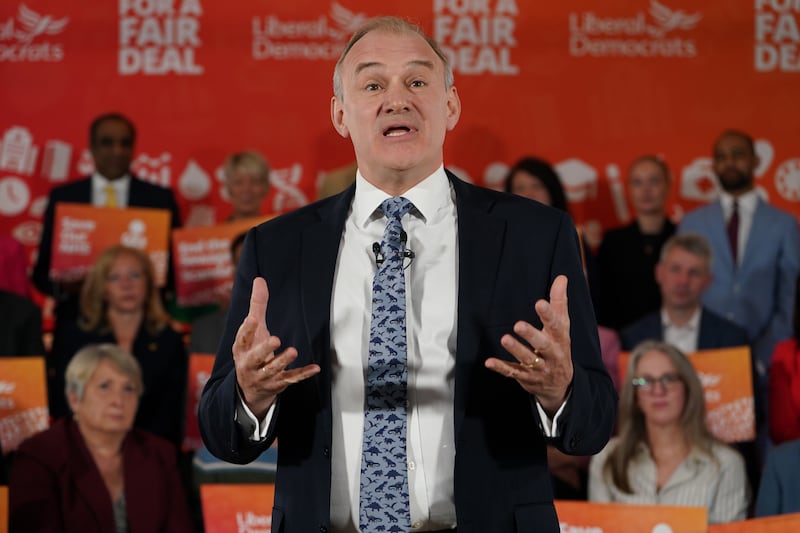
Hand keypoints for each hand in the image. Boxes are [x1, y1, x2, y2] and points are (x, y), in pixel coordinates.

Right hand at [234, 277, 319, 418]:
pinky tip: (315, 368)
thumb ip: (257, 305)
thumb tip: (259, 280)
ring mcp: (263, 376)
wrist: (249, 388)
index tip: (253, 318)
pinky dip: (303, 374)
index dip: (247, 329)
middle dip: (264, 349)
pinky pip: (291, 379)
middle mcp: (249, 364)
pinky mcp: (278, 383)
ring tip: (293, 351)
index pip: (242, 338)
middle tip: (275, 339)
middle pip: (255, 357)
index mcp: (242, 348)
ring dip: (283, 361)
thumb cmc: (251, 351)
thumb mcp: (253, 330)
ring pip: (273, 370)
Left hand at [485, 275, 573, 415]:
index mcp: (560, 339)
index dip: (548, 314)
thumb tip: (561, 277)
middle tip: (518, 325)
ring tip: (505, 339)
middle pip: (543, 345)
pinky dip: (501, 368)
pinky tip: (489, 362)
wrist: (561, 385)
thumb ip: (559, 302)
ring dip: (516, 350)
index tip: (540, 303)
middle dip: (531, 335)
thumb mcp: (562, 326)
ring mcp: (539, 368)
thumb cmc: (559, 347)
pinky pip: (512, 373)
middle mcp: (551, 354)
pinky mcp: (525, 377)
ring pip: (527, 360)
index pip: (556, 325)